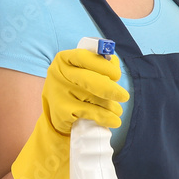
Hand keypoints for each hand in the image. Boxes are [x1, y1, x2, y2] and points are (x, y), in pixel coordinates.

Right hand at [11, 48, 127, 178]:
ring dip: (111, 106)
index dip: (105, 65)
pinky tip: (113, 120)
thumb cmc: (74, 85)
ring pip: (94, 99)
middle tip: (124, 96)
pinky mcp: (63, 112)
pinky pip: (91, 114)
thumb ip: (96, 64)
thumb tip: (113, 62)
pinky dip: (106, 118)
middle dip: (111, 89)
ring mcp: (60, 93)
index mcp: (64, 59)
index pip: (86, 57)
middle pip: (91, 80)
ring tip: (117, 110)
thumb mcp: (79, 70)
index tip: (117, 74)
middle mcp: (59, 74)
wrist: (54, 110)